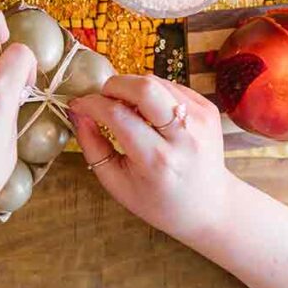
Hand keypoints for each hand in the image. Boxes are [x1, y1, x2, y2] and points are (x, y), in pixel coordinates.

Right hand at [68, 75, 233, 241]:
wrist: (208, 206)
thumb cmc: (157, 200)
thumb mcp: (115, 183)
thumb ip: (92, 146)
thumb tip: (78, 113)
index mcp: (157, 160)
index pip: (117, 115)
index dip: (91, 104)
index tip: (78, 105)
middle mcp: (183, 136)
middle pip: (144, 87)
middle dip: (114, 85)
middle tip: (103, 99)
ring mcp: (201, 120)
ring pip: (156, 82)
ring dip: (131, 88)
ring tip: (124, 108)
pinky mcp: (208, 110)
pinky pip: (171, 86)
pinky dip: (151, 93)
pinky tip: (147, 112)